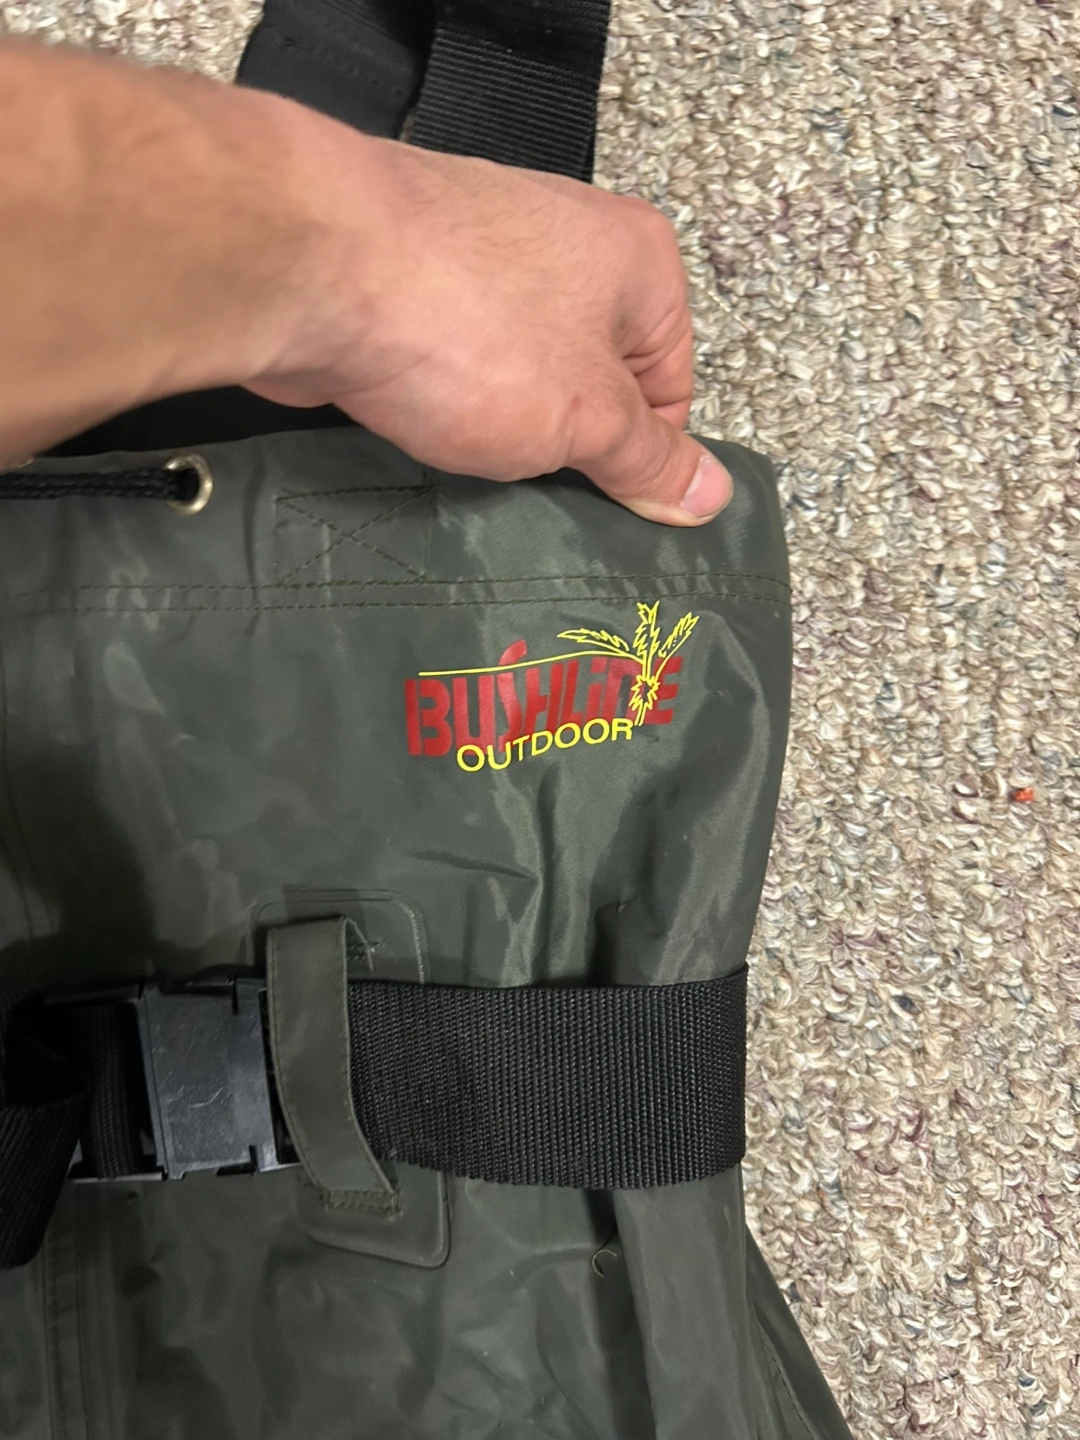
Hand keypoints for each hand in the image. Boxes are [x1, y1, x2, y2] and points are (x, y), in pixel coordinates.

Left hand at [249, 121, 732, 525]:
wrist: (309, 267)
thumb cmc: (466, 324)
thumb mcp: (587, 416)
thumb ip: (649, 459)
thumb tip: (709, 494)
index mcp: (637, 262)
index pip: (670, 388)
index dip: (639, 458)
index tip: (609, 506)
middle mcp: (566, 247)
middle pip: (592, 383)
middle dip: (566, 447)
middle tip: (539, 498)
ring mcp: (483, 263)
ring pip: (517, 381)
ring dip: (501, 434)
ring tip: (474, 467)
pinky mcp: (413, 289)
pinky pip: (453, 369)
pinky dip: (444, 411)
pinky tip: (424, 439)